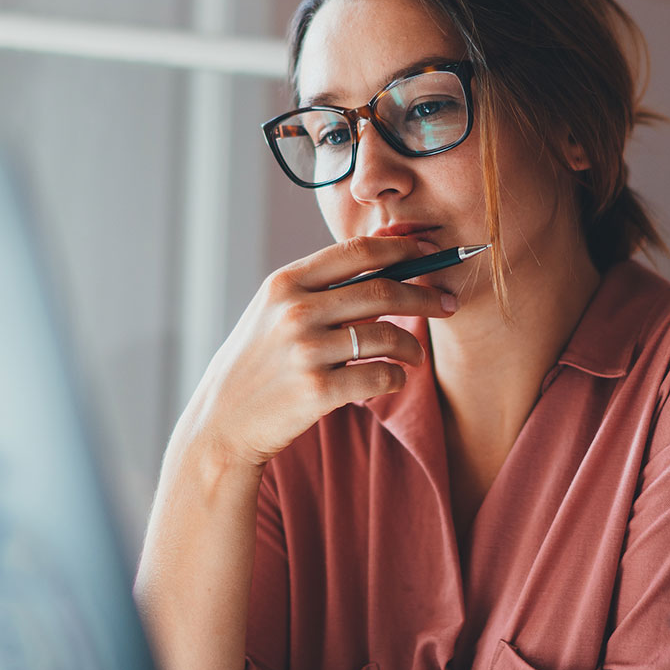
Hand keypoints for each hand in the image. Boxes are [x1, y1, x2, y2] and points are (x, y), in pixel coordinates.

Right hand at [174, 235, 458, 471]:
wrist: (222, 421)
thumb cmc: (258, 363)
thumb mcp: (273, 312)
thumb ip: (319, 286)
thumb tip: (384, 255)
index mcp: (284, 283)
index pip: (357, 251)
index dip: (402, 248)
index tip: (430, 251)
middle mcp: (295, 311)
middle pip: (382, 290)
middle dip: (425, 295)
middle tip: (447, 303)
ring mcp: (306, 351)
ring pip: (387, 336)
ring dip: (413, 346)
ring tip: (416, 354)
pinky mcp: (317, 391)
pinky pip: (380, 377)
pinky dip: (396, 378)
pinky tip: (392, 379)